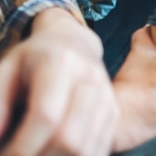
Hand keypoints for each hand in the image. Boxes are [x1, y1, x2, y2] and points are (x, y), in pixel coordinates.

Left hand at [0, 8, 117, 155]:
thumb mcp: (7, 70)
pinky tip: (55, 155)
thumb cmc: (33, 60)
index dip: (23, 146)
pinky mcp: (114, 112)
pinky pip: (98, 149)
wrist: (73, 43)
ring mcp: (107, 96)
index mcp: (61, 63)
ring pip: (86, 149)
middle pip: (70, 138)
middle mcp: (90, 79)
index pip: (46, 115)